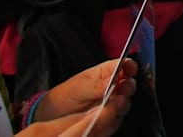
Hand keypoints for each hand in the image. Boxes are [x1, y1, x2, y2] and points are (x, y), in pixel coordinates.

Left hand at [22, 59, 136, 134]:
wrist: (52, 117)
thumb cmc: (64, 97)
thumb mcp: (78, 88)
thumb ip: (96, 85)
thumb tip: (113, 80)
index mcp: (105, 73)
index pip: (123, 65)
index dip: (129, 65)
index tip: (130, 68)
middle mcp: (112, 87)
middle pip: (129, 84)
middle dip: (128, 86)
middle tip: (124, 87)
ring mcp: (112, 103)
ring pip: (126, 102)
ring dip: (124, 102)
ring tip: (118, 102)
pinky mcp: (110, 118)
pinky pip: (118, 118)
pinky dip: (116, 117)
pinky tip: (110, 115)